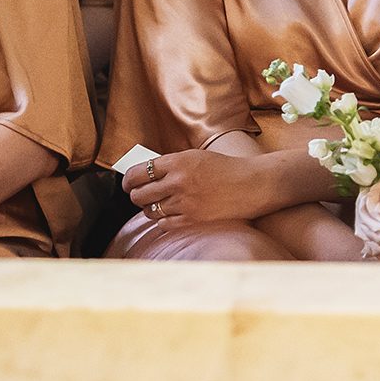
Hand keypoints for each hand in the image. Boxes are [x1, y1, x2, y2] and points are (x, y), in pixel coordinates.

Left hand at [121, 148, 276, 224]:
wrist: (251, 185)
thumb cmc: (225, 168)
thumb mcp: (195, 157)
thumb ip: (171, 165)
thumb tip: (146, 174)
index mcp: (177, 162)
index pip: (138, 172)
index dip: (128, 179)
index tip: (128, 183)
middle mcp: (177, 182)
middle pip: (139, 194)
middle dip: (135, 195)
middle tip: (138, 195)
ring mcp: (184, 203)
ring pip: (150, 210)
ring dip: (149, 208)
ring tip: (155, 205)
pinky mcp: (192, 219)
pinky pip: (163, 223)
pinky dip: (162, 220)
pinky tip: (169, 214)